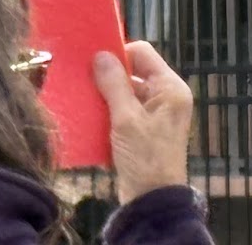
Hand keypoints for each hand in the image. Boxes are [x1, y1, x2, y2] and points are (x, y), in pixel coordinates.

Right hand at [94, 41, 193, 203]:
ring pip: (123, 88)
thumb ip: (114, 84)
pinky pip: (122, 105)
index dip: (118, 53)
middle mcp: (165, 96)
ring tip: (81, 93)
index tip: (93, 61)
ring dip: (104, 91)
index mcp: (170, 89)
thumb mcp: (126, 118)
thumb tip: (100, 54)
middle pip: (132, 70)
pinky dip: (106, 106)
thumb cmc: (145, 157)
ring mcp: (154, 112)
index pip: (142, 53)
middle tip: (82, 76)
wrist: (152, 199)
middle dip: (107, 73)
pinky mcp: (142, 126)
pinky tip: (88, 110)